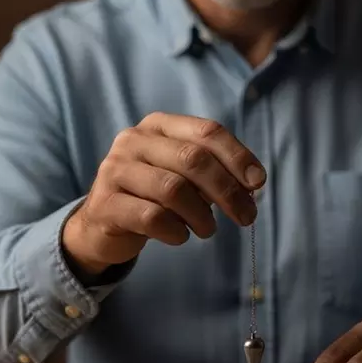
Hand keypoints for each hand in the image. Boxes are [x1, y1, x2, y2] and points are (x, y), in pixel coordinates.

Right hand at [63, 112, 265, 275]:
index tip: (258, 183)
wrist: (103, 224)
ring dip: (202, 215)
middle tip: (246, 217)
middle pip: (193, 159)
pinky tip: (180, 236)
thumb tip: (252, 184)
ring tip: (207, 230)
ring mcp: (115, 170)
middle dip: (227, 191)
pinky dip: (175, 231)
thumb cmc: (154, 196)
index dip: (238, 157)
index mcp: (159, 126)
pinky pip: (152, 217)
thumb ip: (214, 173)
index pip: (207, 131)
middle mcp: (134, 140)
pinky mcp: (105, 204)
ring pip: (173, 189)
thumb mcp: (185, 177)